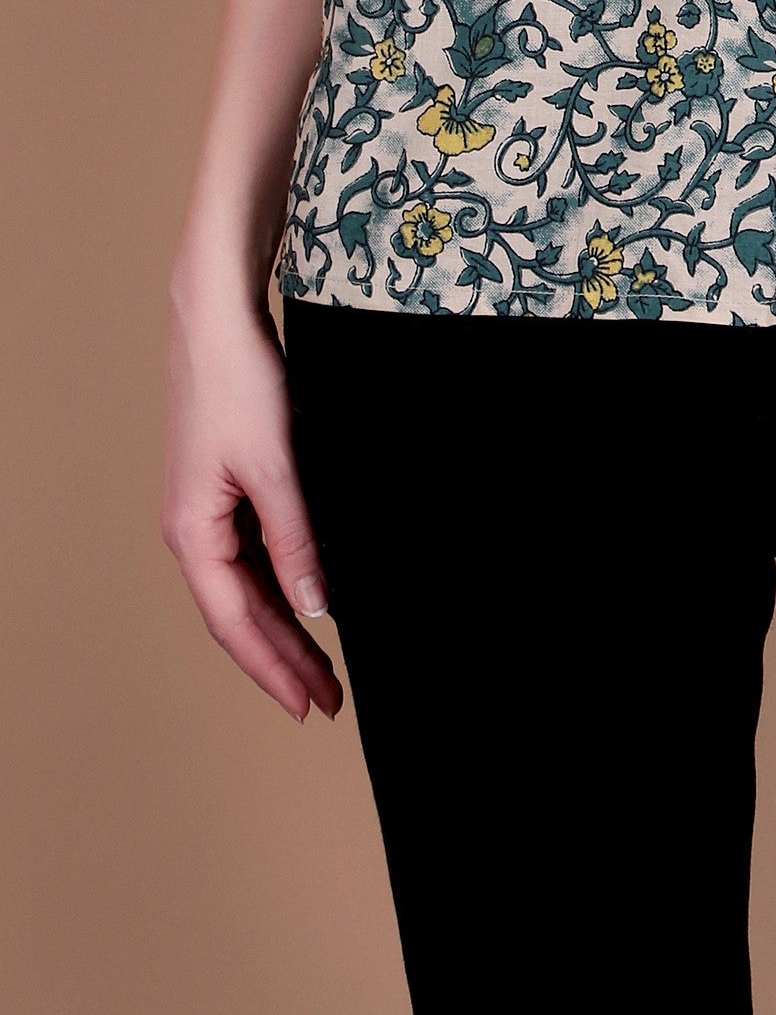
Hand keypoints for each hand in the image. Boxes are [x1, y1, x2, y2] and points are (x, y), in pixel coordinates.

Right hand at [161, 281, 341, 724]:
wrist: (216, 321)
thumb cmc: (238, 384)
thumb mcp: (278, 467)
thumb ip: (298, 539)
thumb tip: (317, 604)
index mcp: (193, 534)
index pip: (236, 624)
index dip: (274, 669)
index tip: (310, 706)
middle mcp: (192, 532)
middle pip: (241, 615)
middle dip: (284, 660)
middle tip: (329, 700)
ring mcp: (207, 512)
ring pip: (248, 589)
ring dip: (285, 626)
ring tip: (325, 665)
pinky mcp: (224, 489)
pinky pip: (253, 556)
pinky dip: (281, 584)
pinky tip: (310, 599)